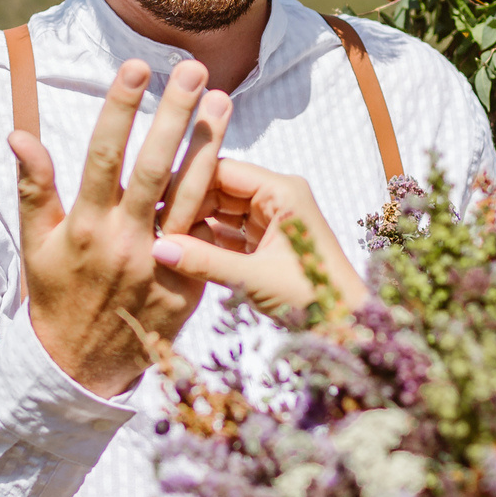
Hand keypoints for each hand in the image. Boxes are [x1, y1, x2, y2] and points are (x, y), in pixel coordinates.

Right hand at [14, 59, 229, 396]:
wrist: (81, 365)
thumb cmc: (54, 293)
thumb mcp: (35, 243)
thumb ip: (33, 187)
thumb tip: (18, 134)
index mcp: (84, 225)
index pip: (104, 154)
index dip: (119, 109)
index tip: (134, 67)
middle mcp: (123, 240)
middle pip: (153, 165)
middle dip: (174, 114)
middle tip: (193, 69)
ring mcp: (158, 263)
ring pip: (189, 194)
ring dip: (207, 144)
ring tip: (223, 100)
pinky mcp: (186, 285)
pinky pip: (206, 235)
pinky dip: (218, 198)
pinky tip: (231, 160)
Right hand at [150, 159, 370, 321]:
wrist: (347, 326)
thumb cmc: (314, 296)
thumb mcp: (254, 277)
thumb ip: (205, 260)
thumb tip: (156, 247)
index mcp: (282, 190)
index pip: (221, 170)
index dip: (185, 183)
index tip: (150, 198)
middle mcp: (277, 197)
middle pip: (218, 189)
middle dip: (185, 206)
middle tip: (147, 222)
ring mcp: (272, 219)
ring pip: (220, 212)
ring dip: (193, 226)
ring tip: (156, 237)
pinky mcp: (267, 242)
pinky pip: (229, 233)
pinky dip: (206, 243)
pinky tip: (178, 252)